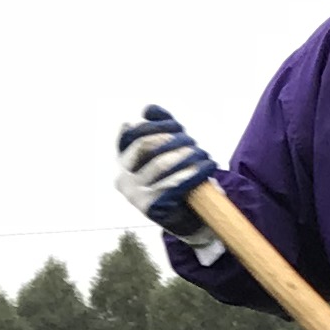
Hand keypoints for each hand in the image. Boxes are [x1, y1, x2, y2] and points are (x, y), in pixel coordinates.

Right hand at [112, 106, 226, 264]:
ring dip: (188, 155)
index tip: (178, 127)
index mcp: (123, 163)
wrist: (189, 220)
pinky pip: (175, 183)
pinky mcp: (153, 209)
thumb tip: (148, 108)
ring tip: (203, 155)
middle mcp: (123, 179)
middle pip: (146, 146)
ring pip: (162, 164)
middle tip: (194, 143)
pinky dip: (195, 172)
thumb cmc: (177, 180)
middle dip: (174, 140)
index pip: (132, 134)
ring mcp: (135, 195)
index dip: (156, 126)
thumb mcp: (167, 152)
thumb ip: (159, 128)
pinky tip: (207, 166)